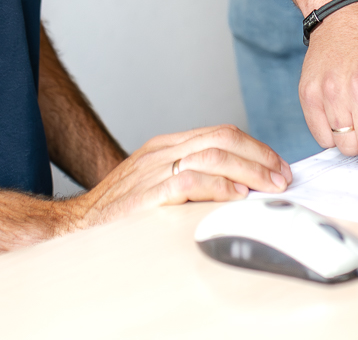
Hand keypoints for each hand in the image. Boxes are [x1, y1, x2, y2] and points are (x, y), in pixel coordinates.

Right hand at [65, 124, 290, 230]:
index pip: (220, 133)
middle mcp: (162, 152)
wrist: (76, 225)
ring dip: (248, 170)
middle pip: (222, 138)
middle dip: (259, 156)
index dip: (253, 147)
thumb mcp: (156, 182)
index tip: (275, 165)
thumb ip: (191, 178)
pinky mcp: (148, 193)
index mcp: (166, 146)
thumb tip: (238, 187)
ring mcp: (154, 170)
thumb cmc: (119, 210)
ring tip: (268, 187)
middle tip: (281, 177)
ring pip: (212, 155)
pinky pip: (189, 182)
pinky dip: (218, 187)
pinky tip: (235, 196)